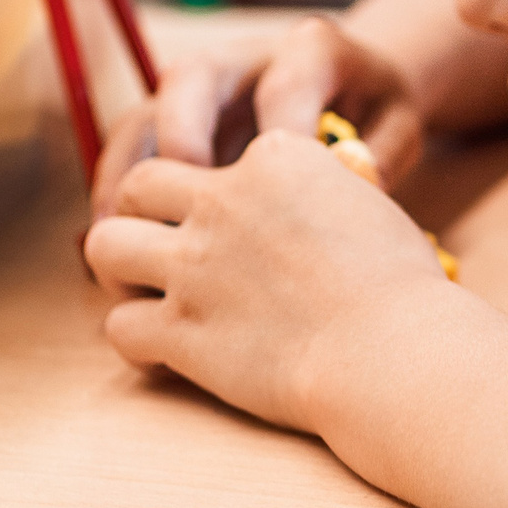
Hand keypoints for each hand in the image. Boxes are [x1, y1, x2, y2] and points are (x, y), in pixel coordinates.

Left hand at [85, 130, 453, 431]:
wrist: (395, 351)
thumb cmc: (403, 288)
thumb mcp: (370, 210)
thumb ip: (327, 195)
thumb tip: (317, 213)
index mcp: (276, 157)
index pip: (222, 155)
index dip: (222, 189)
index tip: (239, 222)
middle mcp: (224, 200)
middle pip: (142, 183)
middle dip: (142, 211)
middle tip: (162, 243)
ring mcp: (195, 264)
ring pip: (105, 244)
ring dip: (117, 267)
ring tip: (139, 290)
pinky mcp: (181, 330)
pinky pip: (119, 326)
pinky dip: (133, 339)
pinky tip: (160, 352)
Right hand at [90, 16, 424, 221]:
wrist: (352, 90)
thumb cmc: (374, 115)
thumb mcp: (399, 123)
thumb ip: (385, 149)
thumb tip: (355, 179)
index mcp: (310, 50)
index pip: (288, 80)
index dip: (284, 131)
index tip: (290, 189)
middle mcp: (244, 58)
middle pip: (193, 77)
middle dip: (184, 133)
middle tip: (187, 197)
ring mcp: (200, 91)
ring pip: (145, 115)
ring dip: (128, 175)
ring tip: (122, 234)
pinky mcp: (171, 122)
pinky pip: (129, 151)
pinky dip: (116, 195)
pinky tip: (118, 245)